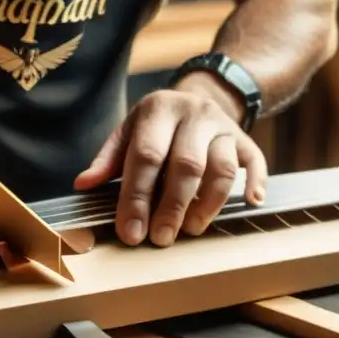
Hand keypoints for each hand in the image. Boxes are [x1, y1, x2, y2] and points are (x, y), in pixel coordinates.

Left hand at [74, 81, 267, 246]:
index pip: (146, 156)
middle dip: (172, 206)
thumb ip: (108, 161)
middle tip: (161, 238)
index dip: (137, 197)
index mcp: (157, 110)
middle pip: (186, 164)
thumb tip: (83, 185)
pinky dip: (254, 184)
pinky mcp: (245, 139)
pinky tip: (250, 203)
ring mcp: (222, 126)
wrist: (200, 99)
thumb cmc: (157, 128)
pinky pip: (255, 162)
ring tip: (191, 229)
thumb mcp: (128, 134)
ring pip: (221, 167)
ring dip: (208, 203)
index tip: (131, 232)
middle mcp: (193, 113)